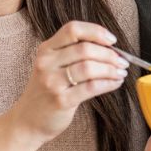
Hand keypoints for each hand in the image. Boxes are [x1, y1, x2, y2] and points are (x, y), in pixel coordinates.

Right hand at [13, 21, 128, 142]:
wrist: (28, 120)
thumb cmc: (47, 91)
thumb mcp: (52, 66)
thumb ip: (73, 53)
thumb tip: (111, 49)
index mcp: (46, 49)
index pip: (73, 29)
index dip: (96, 31)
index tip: (112, 40)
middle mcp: (46, 63)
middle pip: (85, 49)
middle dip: (109, 54)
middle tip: (122, 61)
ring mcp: (52, 82)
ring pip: (89, 68)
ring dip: (111, 69)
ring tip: (120, 72)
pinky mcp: (61, 100)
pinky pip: (91, 87)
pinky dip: (108, 83)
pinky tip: (115, 83)